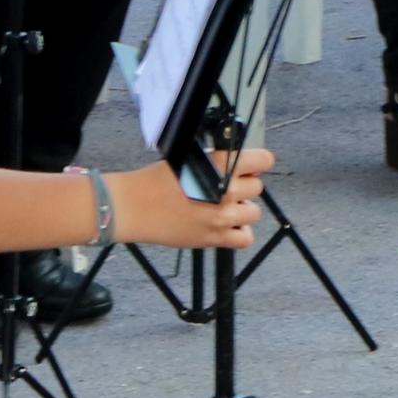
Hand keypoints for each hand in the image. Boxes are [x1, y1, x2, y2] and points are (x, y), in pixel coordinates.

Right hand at [108, 154, 269, 254]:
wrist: (135, 206)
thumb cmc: (156, 181)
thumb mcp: (190, 159)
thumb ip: (217, 162)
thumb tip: (238, 163)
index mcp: (220, 165)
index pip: (263, 160)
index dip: (259, 162)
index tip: (254, 165)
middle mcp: (226, 190)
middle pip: (257, 187)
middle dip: (243, 187)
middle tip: (225, 188)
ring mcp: (222, 216)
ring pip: (254, 212)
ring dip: (242, 210)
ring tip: (223, 207)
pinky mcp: (214, 238)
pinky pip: (245, 238)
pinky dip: (239, 232)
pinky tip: (226, 226)